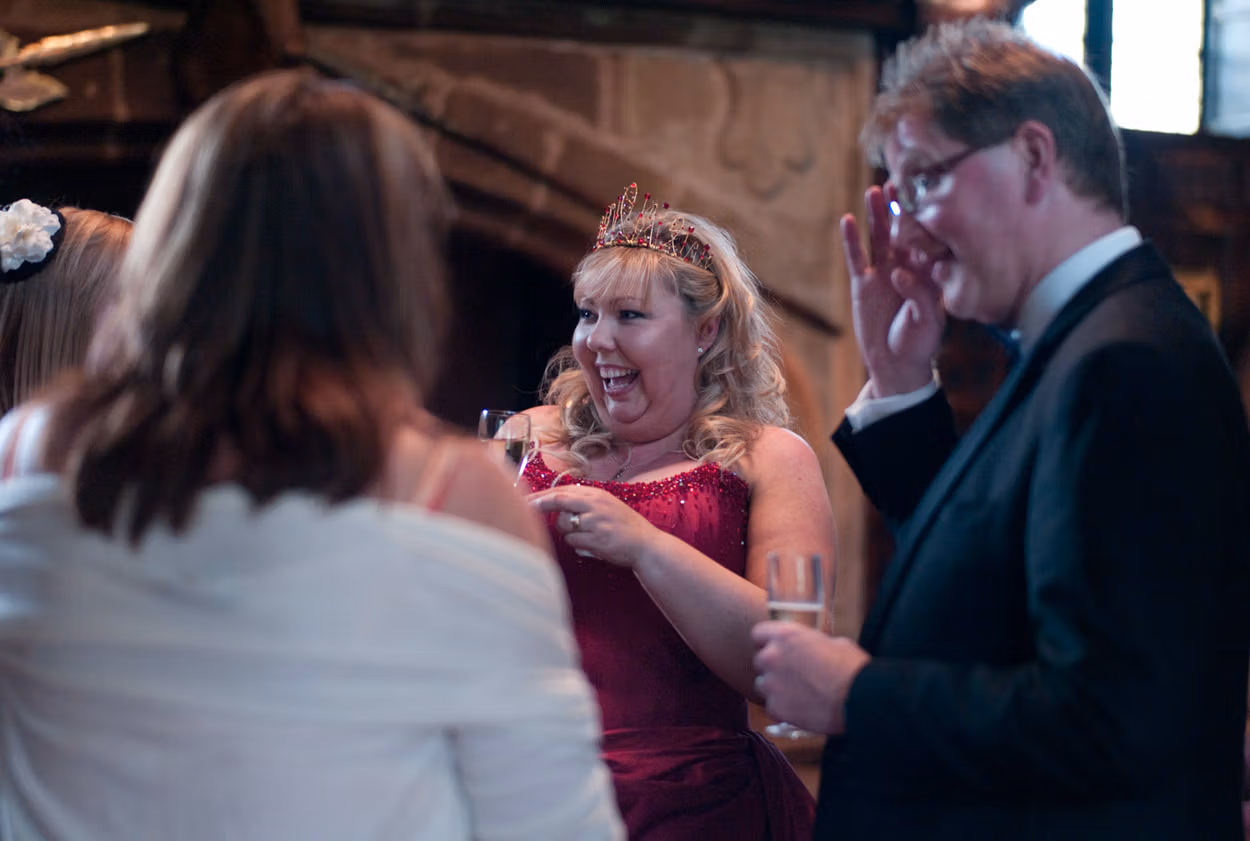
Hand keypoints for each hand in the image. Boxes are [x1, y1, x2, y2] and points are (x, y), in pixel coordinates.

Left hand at [529, 485, 660, 567]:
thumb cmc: (624, 527)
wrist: (646, 545)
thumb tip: (556, 501)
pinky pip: (572, 540)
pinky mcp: (596, 538)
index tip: (524, 498)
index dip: (541, 495)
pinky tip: (590, 545)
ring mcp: (596, 521)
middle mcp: (595, 504)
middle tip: (523, 508)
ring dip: (567, 532)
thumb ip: (584, 502)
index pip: (562, 491)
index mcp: (597, 495)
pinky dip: (576, 544)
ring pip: (564, 524)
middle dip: (538, 504)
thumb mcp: (607, 506)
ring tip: (585, 536)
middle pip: (558, 500)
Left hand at [751, 621, 870, 734]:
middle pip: (759, 660)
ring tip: (798, 695)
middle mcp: (773, 656)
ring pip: (762, 685)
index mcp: (786, 635)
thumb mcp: (833, 643)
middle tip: (791, 675)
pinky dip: (783, 710)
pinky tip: (801, 710)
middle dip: (773, 667)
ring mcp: (772, 683)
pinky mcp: (776, 707)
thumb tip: (812, 648)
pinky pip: (772, 708)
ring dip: (775, 689)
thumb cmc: (852, 667)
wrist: (859, 698)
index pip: (758, 634)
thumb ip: (812, 644)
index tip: (775, 649)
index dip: (766, 642)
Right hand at [841, 184, 944, 397]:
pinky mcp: (863, 284)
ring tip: (875, 190)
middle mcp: (907, 267)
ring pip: (880, 237)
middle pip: (903, 230)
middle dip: (902, 206)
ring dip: (878, 215)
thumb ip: (918, 294)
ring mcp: (883, 273)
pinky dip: (851, 240)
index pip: (928, 240)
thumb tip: (899, 272)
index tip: (927, 196)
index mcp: (929, 273)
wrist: (897, 364)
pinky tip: (847, 219)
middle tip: (902, 179)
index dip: (926, 219)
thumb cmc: (920, 342)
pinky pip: (856, 257)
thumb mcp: (928, 320)